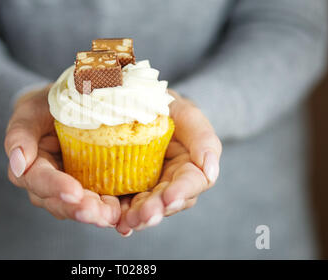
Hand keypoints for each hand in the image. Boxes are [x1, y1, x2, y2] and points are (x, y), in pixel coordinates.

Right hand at [4, 85, 120, 227]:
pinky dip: (111, 210)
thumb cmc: (44, 108)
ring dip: (97, 214)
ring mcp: (69, 191)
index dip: (55, 187)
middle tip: (98, 212)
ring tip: (113, 215)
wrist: (66, 108)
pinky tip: (123, 214)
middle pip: (60, 203)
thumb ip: (20, 134)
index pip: (39, 181)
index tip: (74, 192)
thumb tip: (18, 163)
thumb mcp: (29, 112)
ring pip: (80, 208)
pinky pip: (99, 204)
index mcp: (29, 168)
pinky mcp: (91, 190)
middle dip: (79, 209)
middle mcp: (47, 187)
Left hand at [116, 89, 221, 235]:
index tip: (170, 197)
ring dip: (138, 217)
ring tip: (127, 222)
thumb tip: (212, 170)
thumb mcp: (187, 114)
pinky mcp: (127, 188)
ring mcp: (149, 188)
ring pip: (147, 207)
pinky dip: (120, 215)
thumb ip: (203, 138)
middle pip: (168, 202)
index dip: (182, 192)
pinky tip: (116, 222)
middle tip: (144, 216)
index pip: (192, 183)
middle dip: (156, 210)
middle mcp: (171, 182)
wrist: (137, 104)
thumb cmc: (168, 107)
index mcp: (190, 167)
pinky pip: (125, 204)